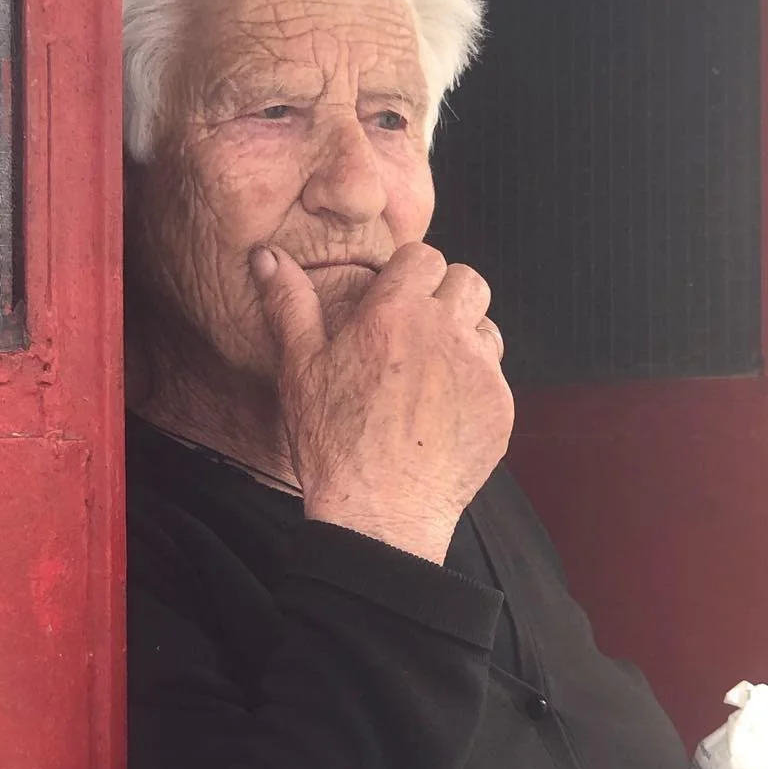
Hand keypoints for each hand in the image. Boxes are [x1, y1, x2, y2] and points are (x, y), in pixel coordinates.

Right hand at [251, 241, 513, 562]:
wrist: (379, 512)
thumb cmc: (333, 443)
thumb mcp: (300, 369)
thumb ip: (290, 304)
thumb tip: (268, 256)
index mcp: (395, 313)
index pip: (425, 256)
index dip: (410, 274)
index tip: (397, 299)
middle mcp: (444, 332)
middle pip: (468, 281)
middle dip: (446, 298)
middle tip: (418, 332)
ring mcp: (478, 370)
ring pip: (487, 327)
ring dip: (465, 338)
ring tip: (432, 373)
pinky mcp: (499, 406)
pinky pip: (495, 377)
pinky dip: (475, 386)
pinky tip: (443, 414)